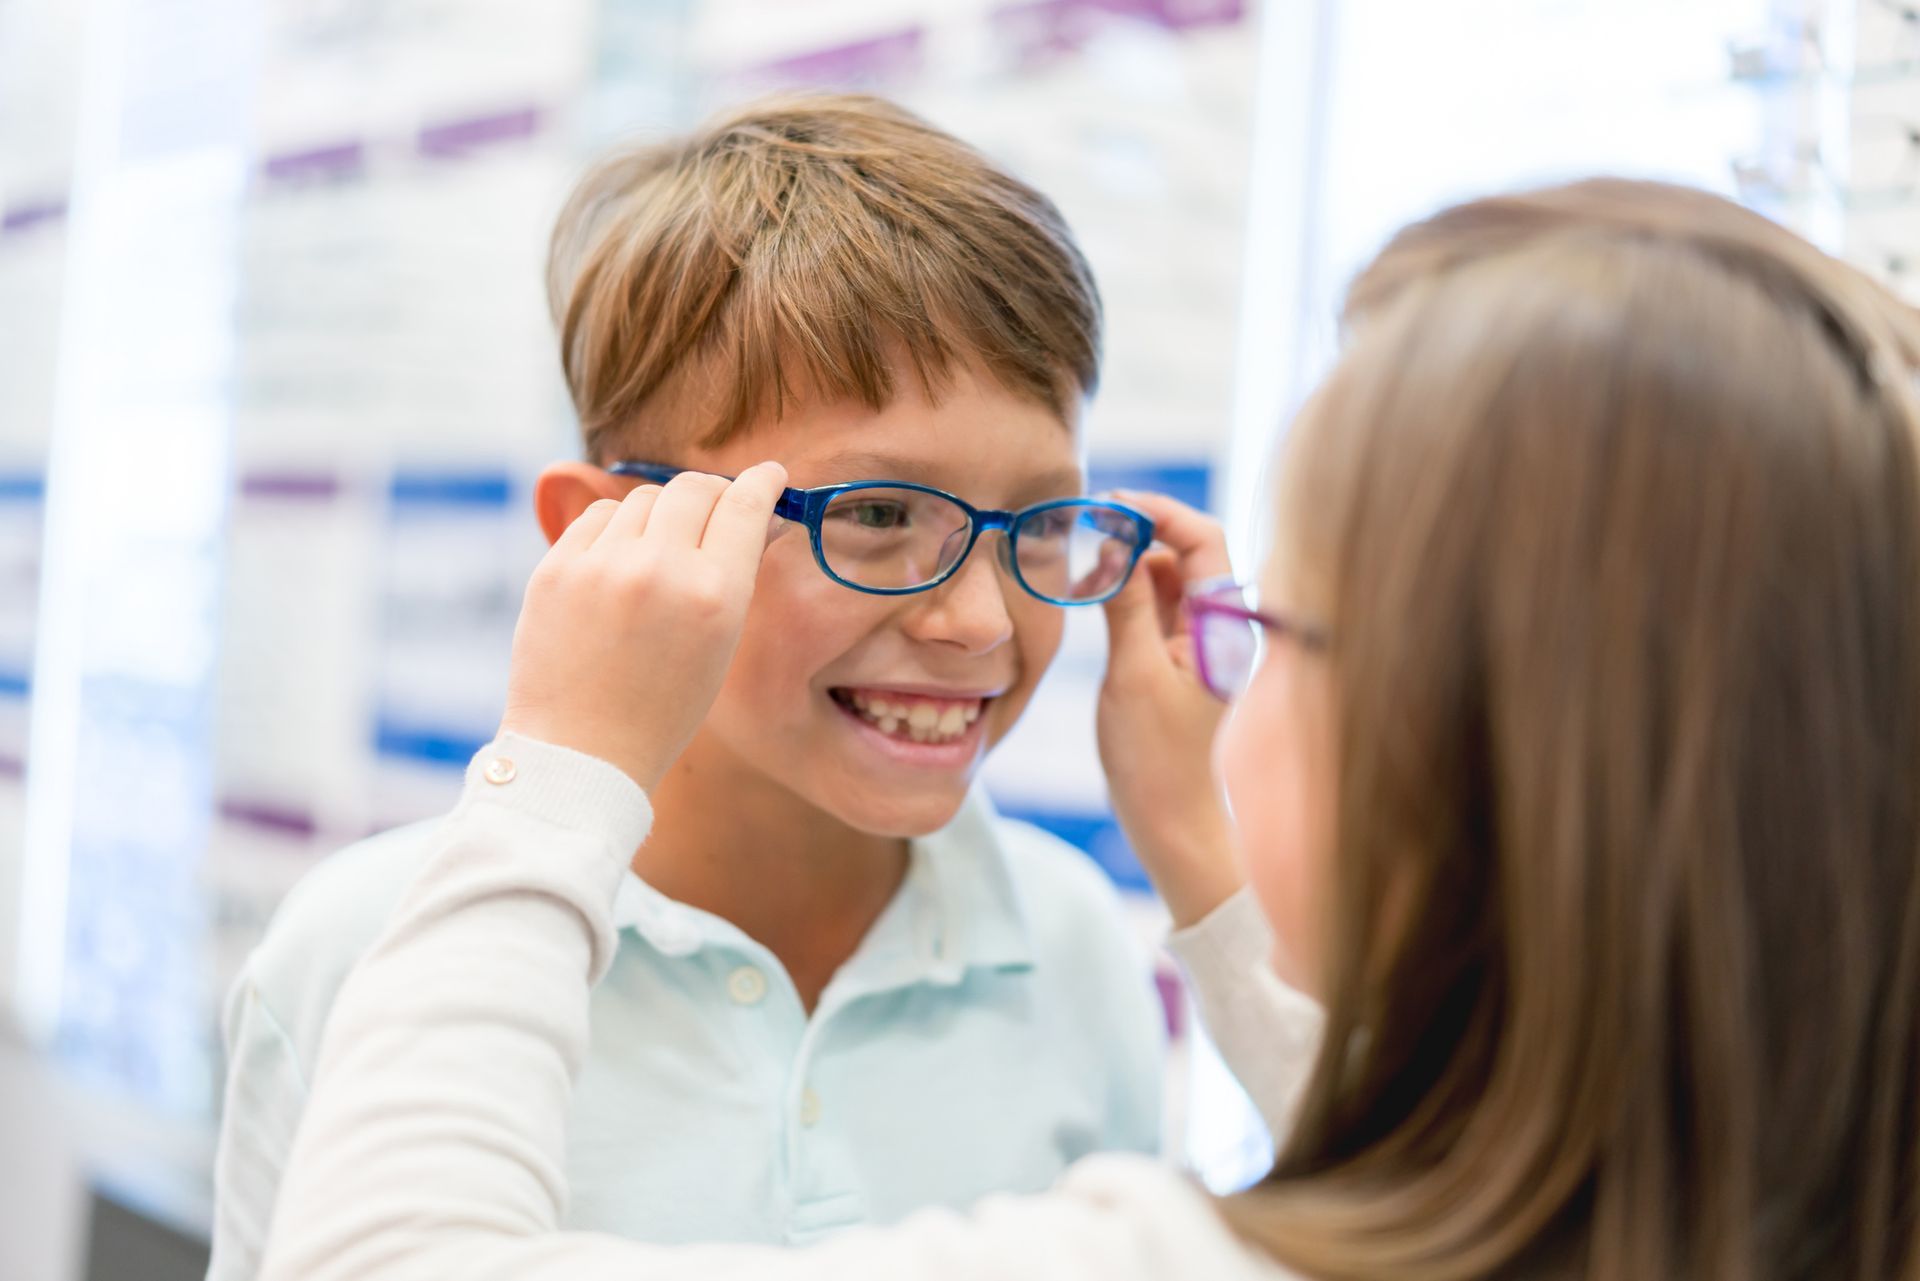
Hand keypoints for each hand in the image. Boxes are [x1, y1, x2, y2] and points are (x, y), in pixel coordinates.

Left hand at [499, 464, 788, 791]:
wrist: (582, 752)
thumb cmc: (662, 708)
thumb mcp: (721, 646)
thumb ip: (733, 574)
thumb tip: (747, 513)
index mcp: (715, 596)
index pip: (746, 505)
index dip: (764, 482)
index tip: (770, 475)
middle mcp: (660, 570)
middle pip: (696, 487)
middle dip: (715, 493)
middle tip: (719, 508)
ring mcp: (602, 566)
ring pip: (645, 498)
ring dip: (662, 514)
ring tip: (662, 552)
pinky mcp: (556, 568)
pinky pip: (598, 517)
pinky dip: (616, 528)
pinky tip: (621, 561)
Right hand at [1097, 491, 1243, 927]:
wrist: (1169, 819)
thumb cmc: (1155, 758)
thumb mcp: (1133, 675)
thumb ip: (1128, 603)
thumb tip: (1116, 543)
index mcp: (1223, 628)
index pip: (1205, 540)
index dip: (1161, 513)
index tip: (1112, 506)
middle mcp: (1218, 627)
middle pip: (1186, 551)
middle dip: (1136, 536)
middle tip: (1084, 538)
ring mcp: (1198, 641)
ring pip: (1166, 576)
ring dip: (1125, 566)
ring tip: (1080, 582)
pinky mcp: (1176, 657)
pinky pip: (1155, 604)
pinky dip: (1124, 593)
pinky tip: (1090, 601)